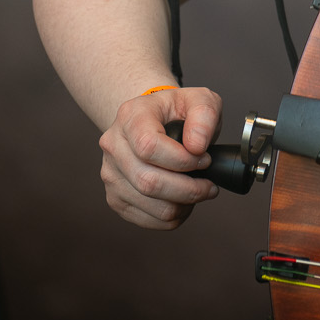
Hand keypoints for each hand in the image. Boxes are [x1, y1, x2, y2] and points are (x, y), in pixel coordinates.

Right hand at [97, 84, 222, 229]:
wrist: (155, 121)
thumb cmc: (177, 112)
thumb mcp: (199, 99)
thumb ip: (204, 114)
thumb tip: (196, 146)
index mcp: (131, 116)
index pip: (149, 147)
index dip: (182, 160)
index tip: (204, 159)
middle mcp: (113, 145)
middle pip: (147, 181)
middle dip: (188, 189)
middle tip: (209, 185)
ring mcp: (110, 174)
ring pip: (149, 204)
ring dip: (183, 204)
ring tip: (198, 191)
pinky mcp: (115, 198)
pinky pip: (146, 220)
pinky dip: (172, 216)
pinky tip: (182, 200)